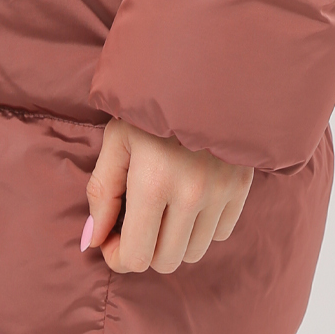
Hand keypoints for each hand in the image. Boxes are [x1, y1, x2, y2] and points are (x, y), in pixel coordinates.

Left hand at [82, 119, 252, 273]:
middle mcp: (191, 194)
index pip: (136, 257)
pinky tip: (188, 199)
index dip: (117, 256)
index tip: (110, 239)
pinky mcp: (241, 187)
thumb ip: (101, 192)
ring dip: (173, 240)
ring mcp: (221, 193)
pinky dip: (201, 227)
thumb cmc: (150, 103)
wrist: (204, 71)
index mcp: (153, 182)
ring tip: (162, 208)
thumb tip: (93, 240)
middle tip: (134, 223)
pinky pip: (220, 234)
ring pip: (194, 252)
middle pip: (165, 261)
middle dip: (143, 250)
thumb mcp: (116, 139)